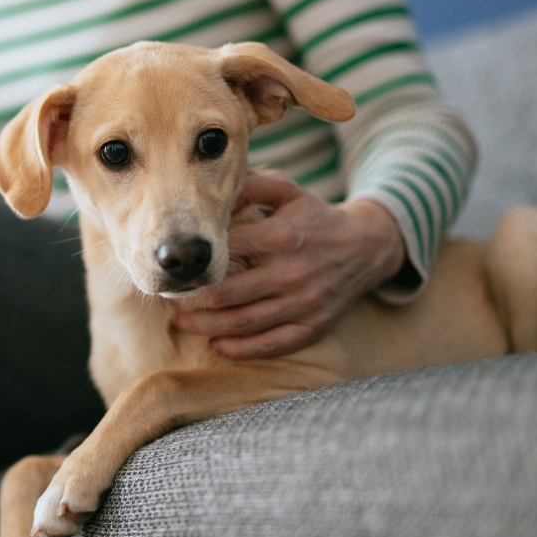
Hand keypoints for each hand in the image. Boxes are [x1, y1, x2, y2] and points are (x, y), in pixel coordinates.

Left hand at [170, 173, 405, 358]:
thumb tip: (207, 195)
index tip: (172, 266)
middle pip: (227, 295)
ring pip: (243, 323)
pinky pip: (272, 344)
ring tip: (180, 323)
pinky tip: (218, 344)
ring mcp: (305, 303)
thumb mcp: (286, 191)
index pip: (225, 253)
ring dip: (205, 327)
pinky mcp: (315, 326)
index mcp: (280, 236)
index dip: (193, 262)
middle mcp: (292, 272)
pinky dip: (241, 349)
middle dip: (189, 301)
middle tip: (167, 299)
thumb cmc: (315, 217)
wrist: (368, 246)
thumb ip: (247, 187)